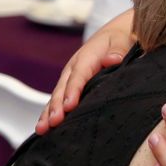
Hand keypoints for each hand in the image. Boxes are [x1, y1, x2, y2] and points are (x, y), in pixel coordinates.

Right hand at [36, 9, 135, 133]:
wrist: (113, 36)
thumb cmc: (119, 40)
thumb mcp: (122, 41)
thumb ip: (118, 50)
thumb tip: (112, 60)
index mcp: (86, 58)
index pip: (78, 76)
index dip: (73, 91)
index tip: (70, 106)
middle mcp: (73, 68)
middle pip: (63, 88)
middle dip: (57, 106)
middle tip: (53, 122)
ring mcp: (69, 78)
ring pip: (57, 96)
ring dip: (49, 112)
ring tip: (42, 129)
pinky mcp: (70, 86)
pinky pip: (59, 100)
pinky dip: (51, 113)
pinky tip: (45, 128)